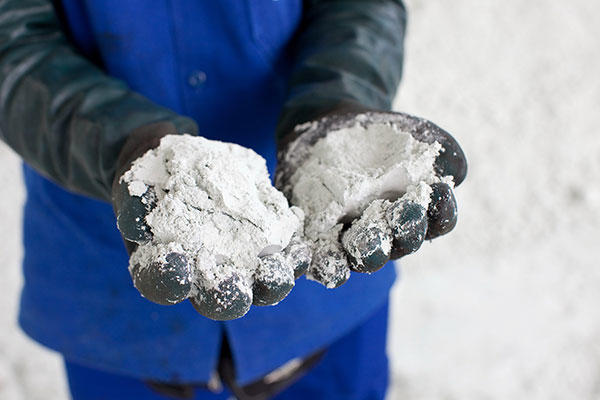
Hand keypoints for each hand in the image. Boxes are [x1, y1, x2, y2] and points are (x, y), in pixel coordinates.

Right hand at [112, 123, 309, 319]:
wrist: (180, 165)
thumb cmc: (152, 179)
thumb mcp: (136, 183)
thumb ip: (135, 201)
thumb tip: (135, 221)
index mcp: (164, 268)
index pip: (163, 285)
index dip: (169, 279)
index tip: (177, 262)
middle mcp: (204, 277)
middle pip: (217, 300)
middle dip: (227, 296)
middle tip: (233, 282)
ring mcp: (238, 266)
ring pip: (257, 288)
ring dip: (270, 282)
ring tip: (279, 270)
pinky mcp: (265, 248)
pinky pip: (283, 259)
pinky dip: (293, 257)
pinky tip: (302, 249)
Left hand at [275, 110, 466, 287]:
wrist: (332, 127)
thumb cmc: (383, 135)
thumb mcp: (415, 133)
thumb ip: (442, 150)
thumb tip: (453, 173)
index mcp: (419, 213)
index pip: (439, 219)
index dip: (442, 208)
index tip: (440, 189)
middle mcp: (390, 235)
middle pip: (404, 243)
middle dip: (407, 230)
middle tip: (404, 212)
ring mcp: (355, 243)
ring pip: (365, 258)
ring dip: (367, 253)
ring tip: (364, 242)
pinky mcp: (319, 243)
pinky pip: (324, 261)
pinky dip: (322, 263)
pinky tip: (319, 257)